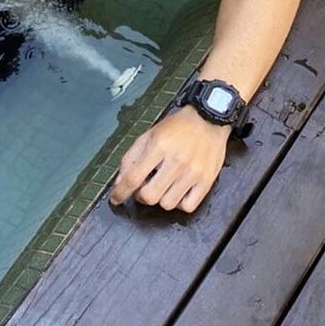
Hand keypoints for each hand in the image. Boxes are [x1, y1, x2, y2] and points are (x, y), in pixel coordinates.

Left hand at [109, 106, 230, 212]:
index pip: (133, 178)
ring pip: (168, 204)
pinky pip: (188, 206)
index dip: (120, 192)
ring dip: (160, 199)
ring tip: (162, 186)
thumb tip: (120, 182)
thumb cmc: (177, 127)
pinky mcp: (207, 181)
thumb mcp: (149, 135)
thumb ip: (131, 157)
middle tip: (142, 188)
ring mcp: (193, 173)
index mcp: (158, 147)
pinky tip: (176, 192)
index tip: (115, 198)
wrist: (209, 119)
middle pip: (150, 196)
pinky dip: (179, 204)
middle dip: (140, 196)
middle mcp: (176, 161)